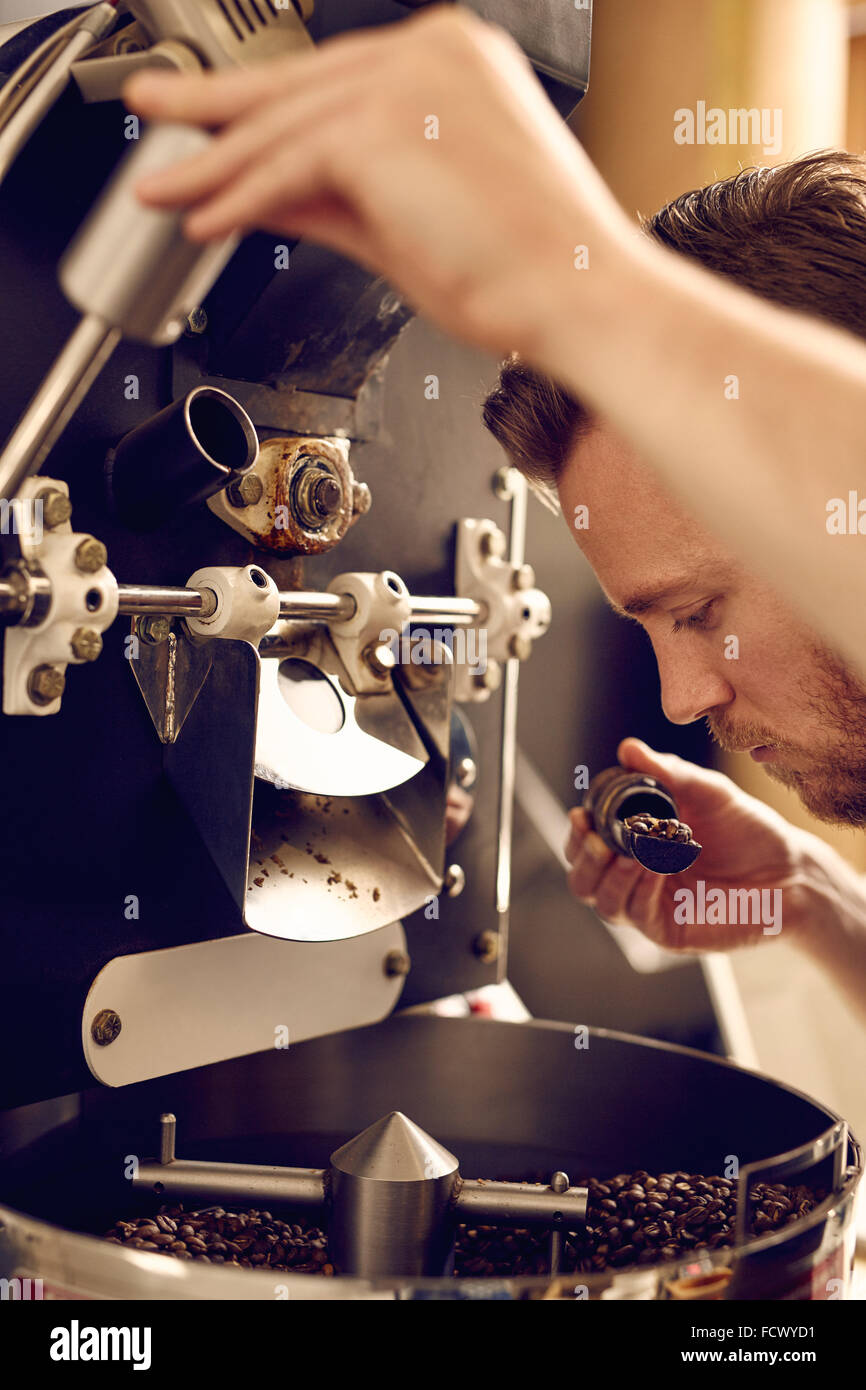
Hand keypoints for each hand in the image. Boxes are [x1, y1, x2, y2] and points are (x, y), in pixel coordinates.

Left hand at [122, 5, 627, 362]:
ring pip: (282, 123)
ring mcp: (409, 80)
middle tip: (154, 111)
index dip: (264, 111)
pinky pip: (288, 163)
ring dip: (214, 165)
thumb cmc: (525, 270)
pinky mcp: (385, 124)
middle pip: (296, 85)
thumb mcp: (407, 221)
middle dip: (213, 108)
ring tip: (163, 189)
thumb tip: (265, 193)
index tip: (216, 127)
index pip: (333, 84)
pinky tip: (205, 219)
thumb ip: (331, 197)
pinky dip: (240, 197)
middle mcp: (433, 52)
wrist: (580, 295)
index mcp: (454, 64)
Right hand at [565, 738, 819, 950]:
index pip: (588, 844)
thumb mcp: (709, 793)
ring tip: (631, 855)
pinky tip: (655, 868)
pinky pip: (637, 915)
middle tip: (596, 838)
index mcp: (638, 844)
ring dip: (608, 876)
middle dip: (582, 858)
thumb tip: (629, 750)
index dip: (577, 832)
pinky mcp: (670, 931)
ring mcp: (652, 906)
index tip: (581, 813)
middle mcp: (637, 877)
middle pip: (583, 879)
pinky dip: (639, 889)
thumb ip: (669, 773)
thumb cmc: (750, 832)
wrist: (791, 870)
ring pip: (602, 901)